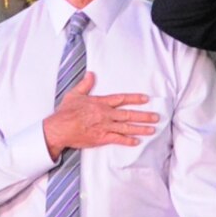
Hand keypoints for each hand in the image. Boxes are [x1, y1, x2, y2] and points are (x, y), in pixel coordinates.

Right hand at [43, 71, 157, 153]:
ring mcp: (104, 126)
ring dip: (140, 128)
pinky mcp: (101, 138)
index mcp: (100, 103)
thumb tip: (91, 74)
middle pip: (128, 114)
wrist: (59, 128)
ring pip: (126, 127)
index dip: (135, 98)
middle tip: (156, 117)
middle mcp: (105, 114)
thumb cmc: (65, 113)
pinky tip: (137, 141)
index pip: (121, 99)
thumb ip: (85, 84)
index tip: (145, 99)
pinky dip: (128, 141)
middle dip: (144, 115)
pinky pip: (118, 139)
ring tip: (152, 129)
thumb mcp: (74, 94)